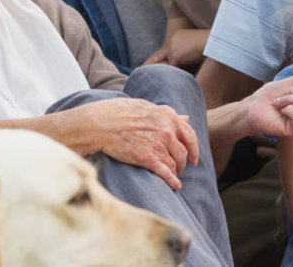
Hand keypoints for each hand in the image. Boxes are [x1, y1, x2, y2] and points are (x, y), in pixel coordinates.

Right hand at [74, 98, 199, 189]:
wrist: (98, 124)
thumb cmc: (118, 112)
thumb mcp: (145, 106)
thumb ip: (166, 114)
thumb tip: (185, 117)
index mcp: (168, 115)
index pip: (190, 135)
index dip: (194, 149)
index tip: (193, 158)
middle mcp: (167, 129)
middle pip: (183, 152)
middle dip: (183, 163)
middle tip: (181, 169)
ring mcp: (158, 144)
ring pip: (175, 164)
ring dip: (176, 172)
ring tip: (172, 176)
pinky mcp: (147, 158)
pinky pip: (166, 173)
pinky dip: (172, 181)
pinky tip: (175, 186)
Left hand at [144, 29, 207, 68]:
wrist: (210, 41)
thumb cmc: (209, 41)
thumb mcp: (197, 40)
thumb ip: (190, 46)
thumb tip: (193, 54)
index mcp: (178, 34)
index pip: (171, 46)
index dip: (167, 54)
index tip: (156, 60)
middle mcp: (173, 40)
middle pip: (170, 55)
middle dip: (174, 61)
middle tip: (171, 68)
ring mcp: (173, 49)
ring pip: (172, 62)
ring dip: (179, 66)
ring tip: (188, 68)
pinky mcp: (175, 57)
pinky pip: (175, 67)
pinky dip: (180, 71)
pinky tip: (185, 74)